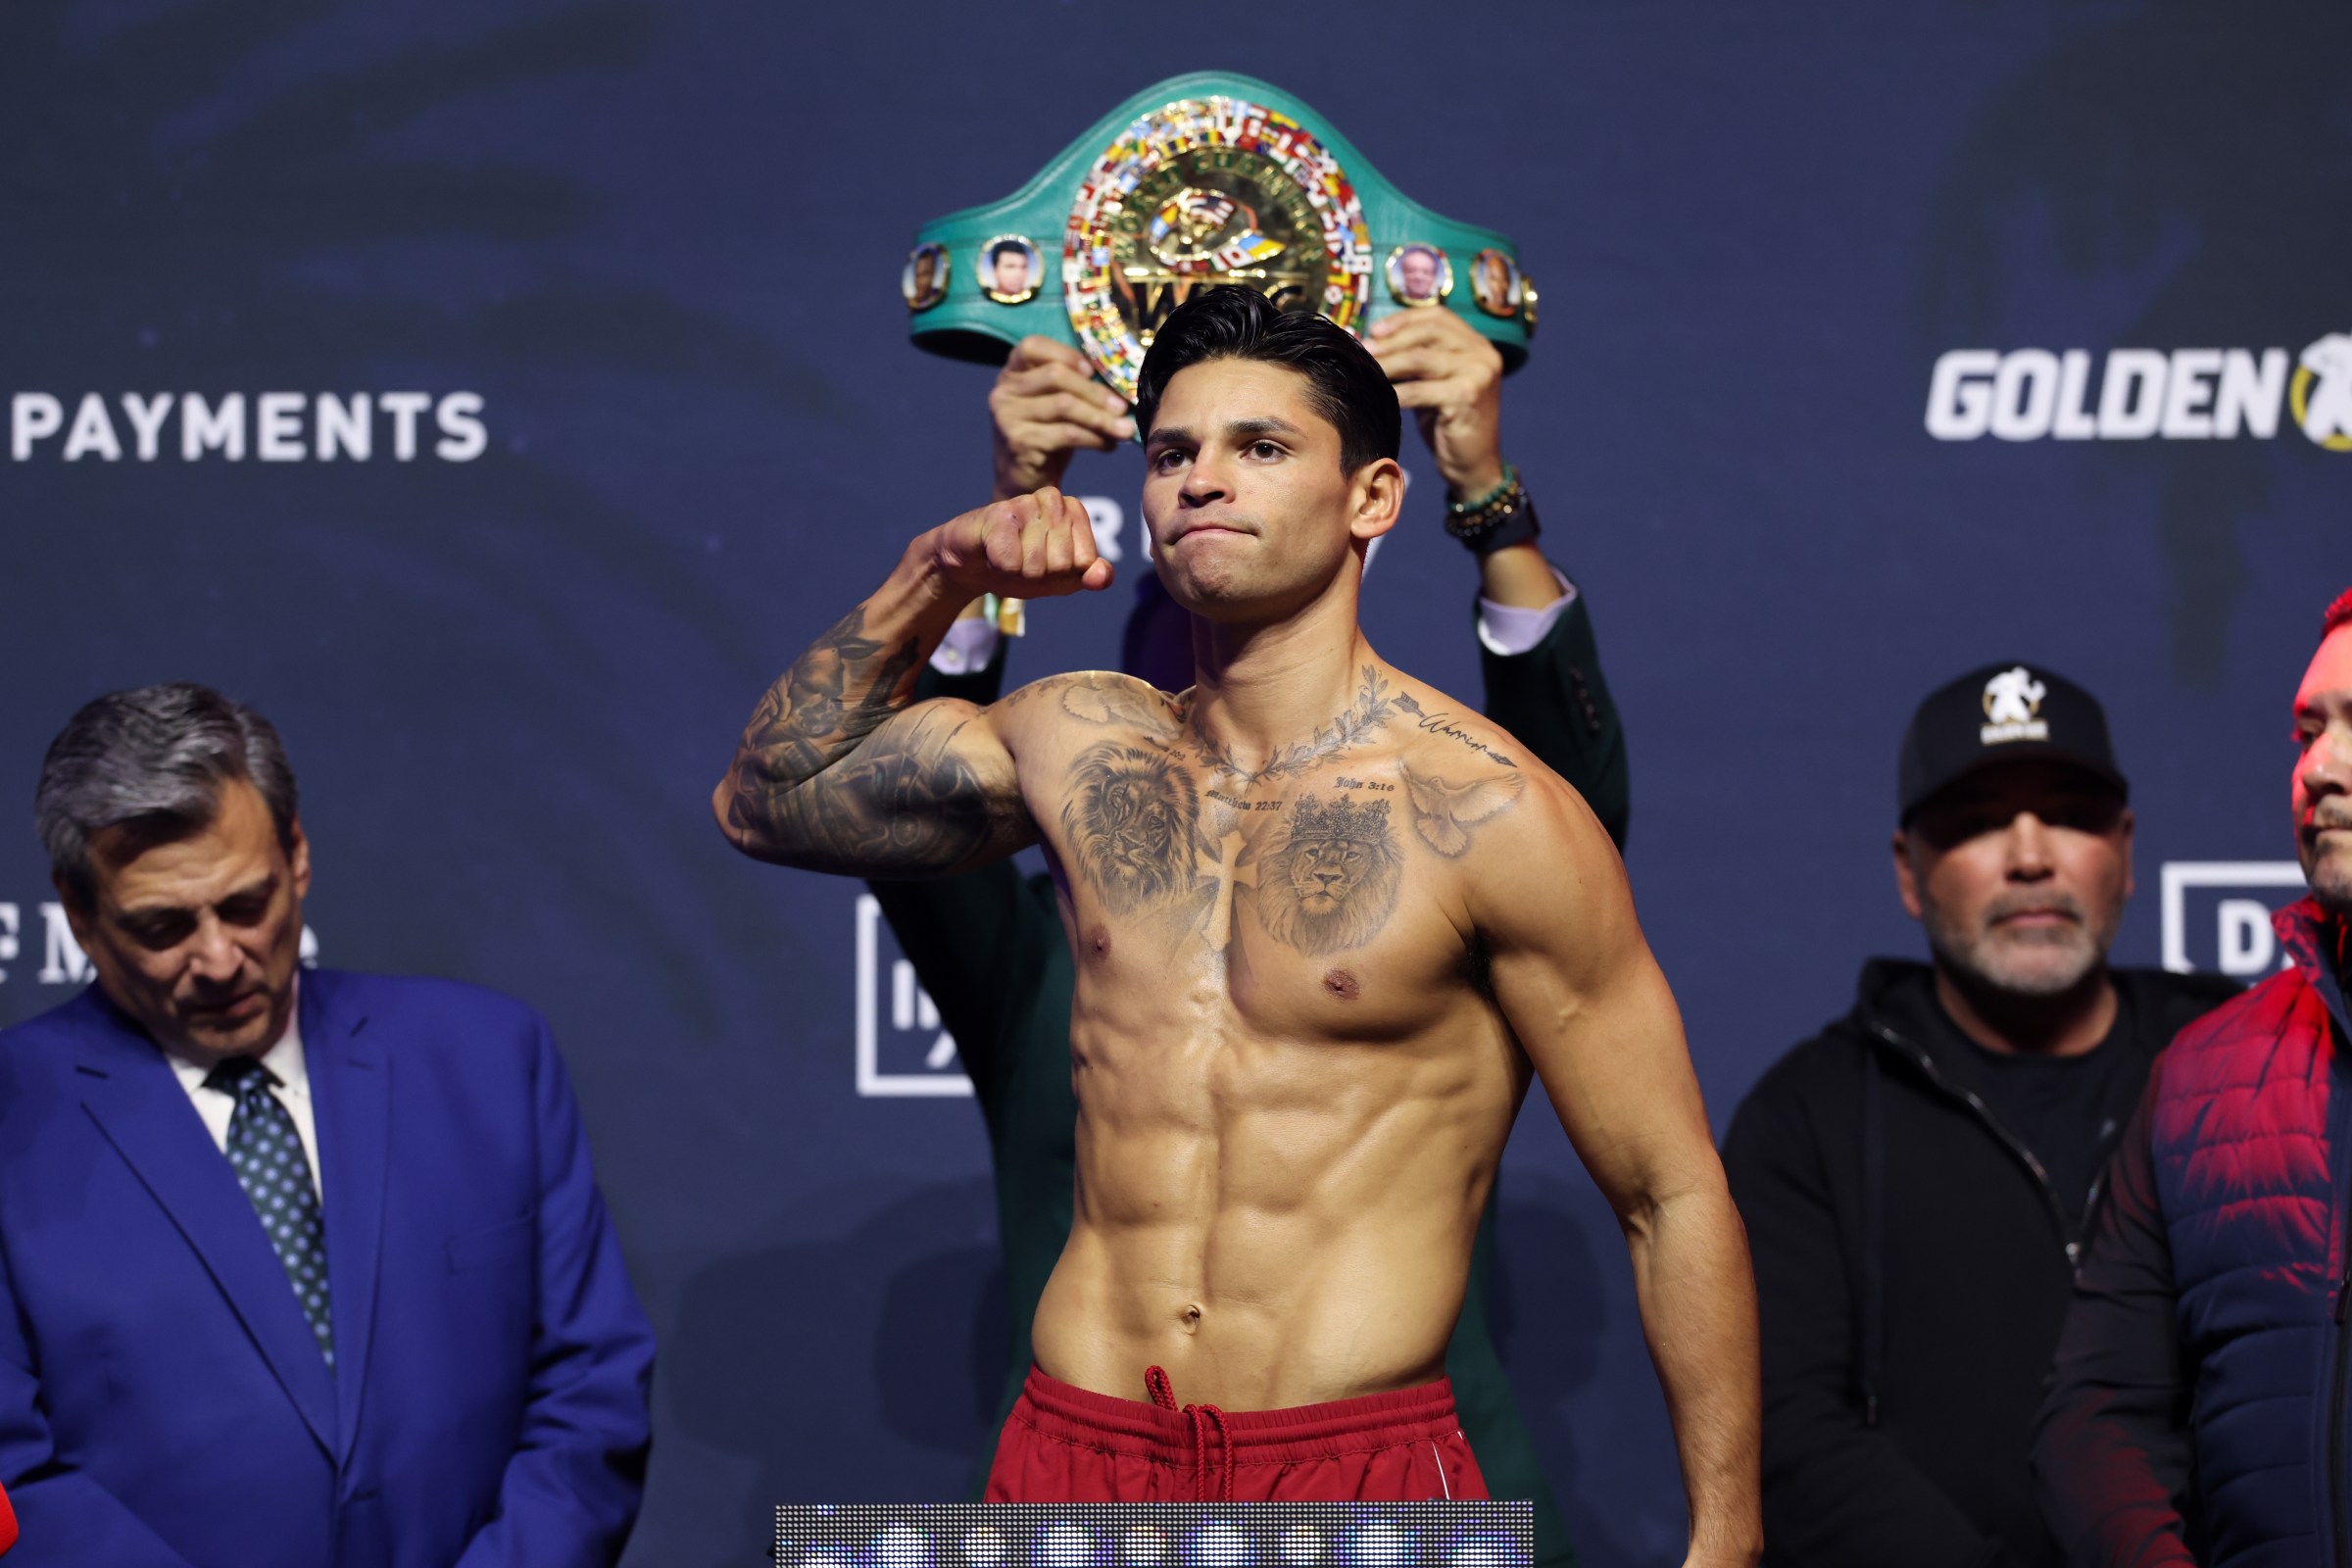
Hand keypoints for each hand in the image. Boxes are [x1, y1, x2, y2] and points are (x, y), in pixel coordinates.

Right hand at [925, 487, 1114, 601]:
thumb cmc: (1019, 566)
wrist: (969, 564)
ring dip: (1016, 573)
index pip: (1085, 562)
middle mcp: (1053, 500)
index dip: (1062, 575)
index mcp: (1074, 511)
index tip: (1045, 565)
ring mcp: (1025, 503)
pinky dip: (999, 569)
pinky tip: (990, 553)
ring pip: (1035, 565)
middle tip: (1021, 562)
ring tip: (1005, 557)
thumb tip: (1103, 576)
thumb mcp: (1061, 578)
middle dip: (1039, 576)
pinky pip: (1010, 563)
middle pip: (1061, 564)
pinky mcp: (997, 515)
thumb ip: (1088, 576)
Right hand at [989, 336, 1135, 500]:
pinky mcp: (1019, 442)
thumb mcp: (1056, 404)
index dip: (1065, 354)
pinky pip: (1066, 434)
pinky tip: (1108, 445)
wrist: (1023, 481)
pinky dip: (1094, 439)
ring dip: (1101, 418)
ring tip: (1124, 430)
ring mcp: (1007, 417)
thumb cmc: (1046, 436)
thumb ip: (1075, 387)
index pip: (1032, 346)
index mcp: (1011, 373)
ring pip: (1064, 405)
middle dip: (1095, 392)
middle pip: (1055, 376)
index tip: (1093, 371)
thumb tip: (1121, 386)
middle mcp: (1004, 391)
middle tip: (1122, 408)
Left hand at [1365, 308, 1504, 498]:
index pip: (1437, 316)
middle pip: (1428, 332)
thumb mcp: (1436, 383)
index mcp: (1477, 344)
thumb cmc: (1450, 423)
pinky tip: (1378, 395)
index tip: (1375, 330)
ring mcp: (1478, 373)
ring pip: (1420, 358)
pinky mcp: (1467, 396)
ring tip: (1366, 368)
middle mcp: (1483, 353)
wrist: (1474, 464)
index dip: (1404, 319)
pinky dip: (1395, 392)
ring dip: (1387, 363)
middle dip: (1391, 340)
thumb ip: (1419, 359)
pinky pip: (1419, 390)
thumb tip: (1374, 340)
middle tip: (1364, 349)